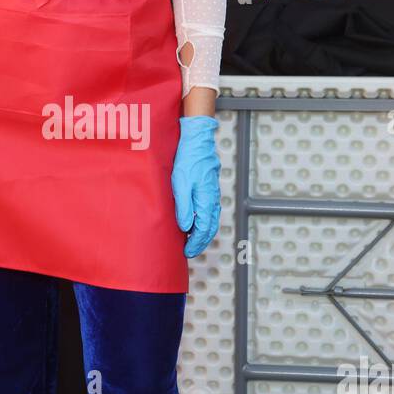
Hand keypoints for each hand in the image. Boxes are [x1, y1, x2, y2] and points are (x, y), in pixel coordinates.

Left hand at [171, 115, 221, 257]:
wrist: (198, 142)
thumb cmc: (188, 162)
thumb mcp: (180, 185)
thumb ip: (183, 208)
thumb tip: (185, 228)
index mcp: (206, 202)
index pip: (203, 230)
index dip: (195, 243)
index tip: (187, 252)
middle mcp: (213, 200)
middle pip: (210, 228)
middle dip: (201, 242)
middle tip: (190, 251)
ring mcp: (213, 194)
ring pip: (211, 220)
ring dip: (203, 233)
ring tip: (192, 240)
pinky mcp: (210, 188)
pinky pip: (210, 211)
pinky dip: (204, 221)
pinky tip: (195, 221)